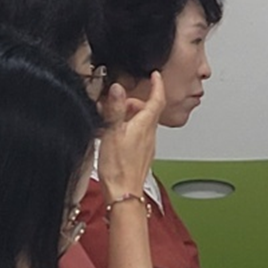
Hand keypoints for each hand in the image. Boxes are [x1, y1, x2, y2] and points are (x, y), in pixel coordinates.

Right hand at [96, 73, 165, 199]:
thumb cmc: (118, 167)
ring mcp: (147, 144)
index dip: (157, 85)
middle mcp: (150, 133)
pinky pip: (137, 134)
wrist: (123, 192)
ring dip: (128, 115)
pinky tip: (113, 135)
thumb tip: (118, 89)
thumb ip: (115, 110)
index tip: (156, 75)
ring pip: (141, 122)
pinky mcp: (141, 154)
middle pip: (147, 110)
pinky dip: (127, 128)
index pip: (157, 99)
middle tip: (116, 102)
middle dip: (133, 102)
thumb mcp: (112, 132)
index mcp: (145, 124)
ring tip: (109, 119)